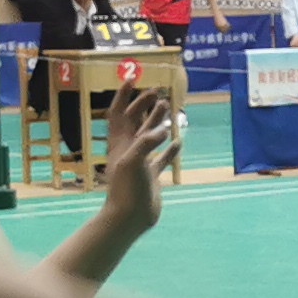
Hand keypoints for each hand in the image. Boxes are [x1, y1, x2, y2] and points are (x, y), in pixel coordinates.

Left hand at [96, 84, 175, 237]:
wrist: (129, 217)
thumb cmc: (126, 189)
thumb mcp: (133, 163)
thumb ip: (146, 144)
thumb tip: (164, 130)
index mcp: (120, 144)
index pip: (118, 113)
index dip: (123, 96)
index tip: (132, 79)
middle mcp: (129, 150)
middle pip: (135, 121)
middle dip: (143, 106)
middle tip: (156, 93)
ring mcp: (141, 162)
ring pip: (149, 136)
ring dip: (157, 122)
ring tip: (168, 108)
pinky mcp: (151, 175)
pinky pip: (162, 158)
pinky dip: (170, 149)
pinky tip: (179, 141)